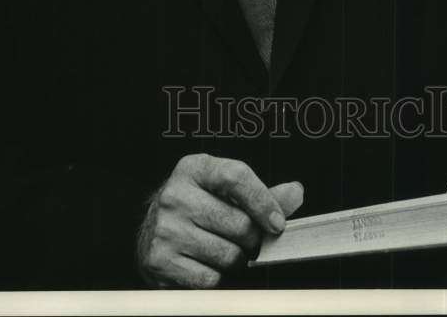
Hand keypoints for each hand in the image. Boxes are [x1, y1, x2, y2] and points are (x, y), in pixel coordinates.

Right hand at [136, 153, 303, 287]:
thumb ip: (259, 192)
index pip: (236, 176)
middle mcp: (175, 195)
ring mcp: (166, 229)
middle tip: (243, 239)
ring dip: (235, 259)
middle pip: (239, 224)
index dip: (263, 201)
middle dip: (251, 238)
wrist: (151, 231)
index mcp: (193, 168)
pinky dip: (216, 277)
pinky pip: (210, 278)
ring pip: (228, 255)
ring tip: (220, 248)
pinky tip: (205, 263)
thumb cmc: (195, 207)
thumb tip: (295, 193)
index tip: (278, 222)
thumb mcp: (221, 189)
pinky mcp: (160, 260)